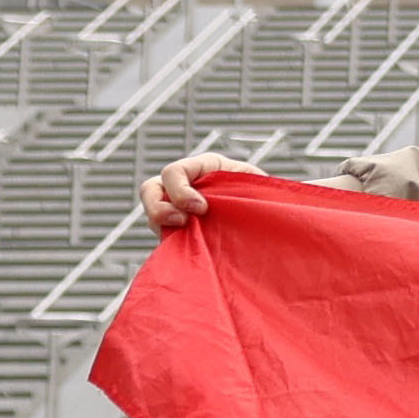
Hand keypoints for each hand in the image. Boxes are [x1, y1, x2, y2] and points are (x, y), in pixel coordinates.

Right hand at [139, 151, 274, 233]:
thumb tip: (253, 189)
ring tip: (183, 236)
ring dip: (162, 225)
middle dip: (158, 207)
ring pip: (153, 215)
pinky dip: (172, 243)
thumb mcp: (258, 187)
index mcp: (204, 167)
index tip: (202, 209)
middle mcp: (185, 186)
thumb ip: (249, 188)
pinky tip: (190, 249)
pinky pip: (165, 237)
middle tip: (182, 222)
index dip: (181, 190)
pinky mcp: (179, 232)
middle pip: (150, 190)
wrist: (268, 222)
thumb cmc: (266, 199)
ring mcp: (178, 209)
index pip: (174, 172)